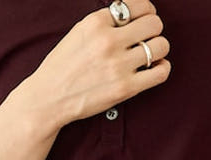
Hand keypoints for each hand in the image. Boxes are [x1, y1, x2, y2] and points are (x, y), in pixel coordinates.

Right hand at [30, 1, 171, 128]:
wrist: (48, 99)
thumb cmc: (62, 68)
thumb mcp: (79, 33)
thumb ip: (104, 22)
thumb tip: (132, 16)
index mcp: (96, 22)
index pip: (139, 5)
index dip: (147, 12)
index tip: (144, 21)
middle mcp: (109, 41)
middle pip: (154, 23)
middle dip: (153, 30)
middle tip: (145, 40)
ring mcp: (118, 65)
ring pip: (160, 46)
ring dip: (159, 49)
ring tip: (149, 56)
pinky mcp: (125, 88)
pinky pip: (161, 72)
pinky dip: (162, 68)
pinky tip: (153, 69)